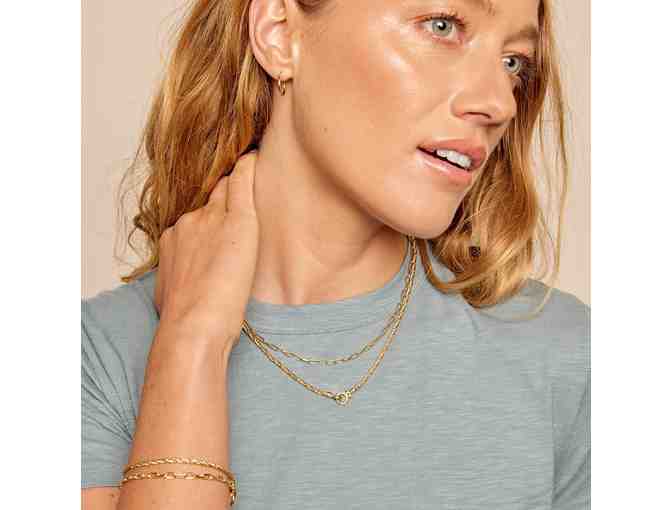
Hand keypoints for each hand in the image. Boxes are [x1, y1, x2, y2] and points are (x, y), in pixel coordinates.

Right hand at [153, 150, 259, 354]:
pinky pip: (242, 181)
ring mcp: (212, 219)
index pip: (198, 217)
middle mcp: (189, 223)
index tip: (224, 219)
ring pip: (227, 188)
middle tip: (242, 190)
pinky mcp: (238, 221)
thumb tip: (189, 286)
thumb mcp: (173, 294)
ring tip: (256, 167)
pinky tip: (258, 155)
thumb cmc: (187, 320)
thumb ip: (183, 279)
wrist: (192, 326)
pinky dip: (249, 167)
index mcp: (174, 239)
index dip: (212, 217)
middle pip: (211, 199)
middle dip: (225, 196)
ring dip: (239, 181)